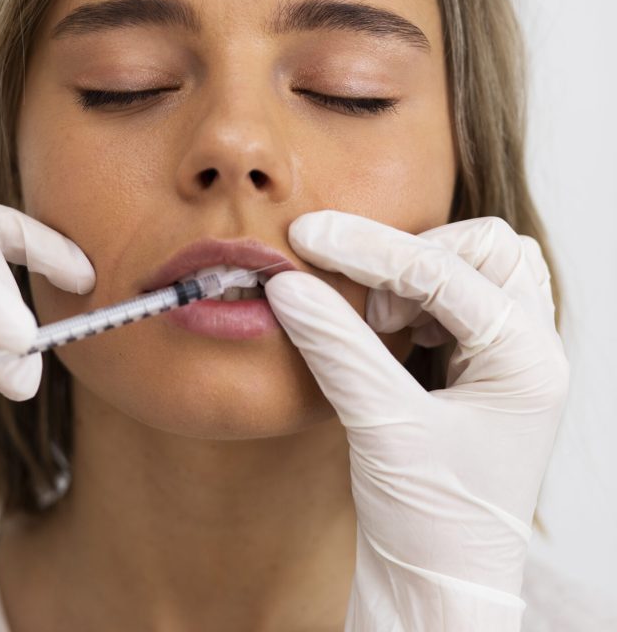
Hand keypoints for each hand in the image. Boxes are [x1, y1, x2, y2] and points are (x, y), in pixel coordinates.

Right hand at [264, 211, 568, 631]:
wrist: (437, 580)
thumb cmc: (427, 521)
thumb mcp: (381, 428)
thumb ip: (335, 346)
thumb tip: (286, 285)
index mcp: (526, 362)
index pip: (444, 272)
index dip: (369, 249)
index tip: (309, 236)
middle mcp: (531, 349)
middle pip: (485, 248)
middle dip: (413, 255)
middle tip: (359, 294)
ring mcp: (511, 355)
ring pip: (478, 267)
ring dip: (418, 273)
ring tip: (375, 318)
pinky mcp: (482, 365)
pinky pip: (460, 297)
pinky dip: (417, 296)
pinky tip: (385, 330)